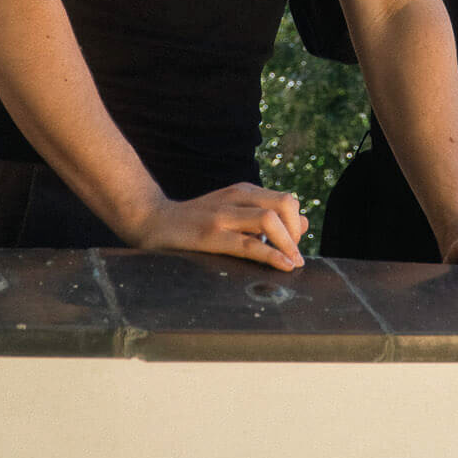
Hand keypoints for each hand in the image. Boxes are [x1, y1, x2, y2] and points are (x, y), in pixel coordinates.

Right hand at [133, 182, 307, 268]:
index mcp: (244, 191)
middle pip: (284, 204)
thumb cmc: (195, 221)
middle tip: (294, 255)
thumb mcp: (234, 212)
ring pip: (270, 220)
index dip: (297, 223)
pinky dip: (272, 255)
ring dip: (288, 244)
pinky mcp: (210, 235)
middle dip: (296, 232)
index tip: (294, 245)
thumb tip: (305, 222)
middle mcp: (236, 197)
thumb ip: (266, 215)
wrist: (151, 220)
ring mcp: (223, 215)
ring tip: (293, 264)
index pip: (286, 200)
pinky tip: (283, 266)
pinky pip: (249, 244)